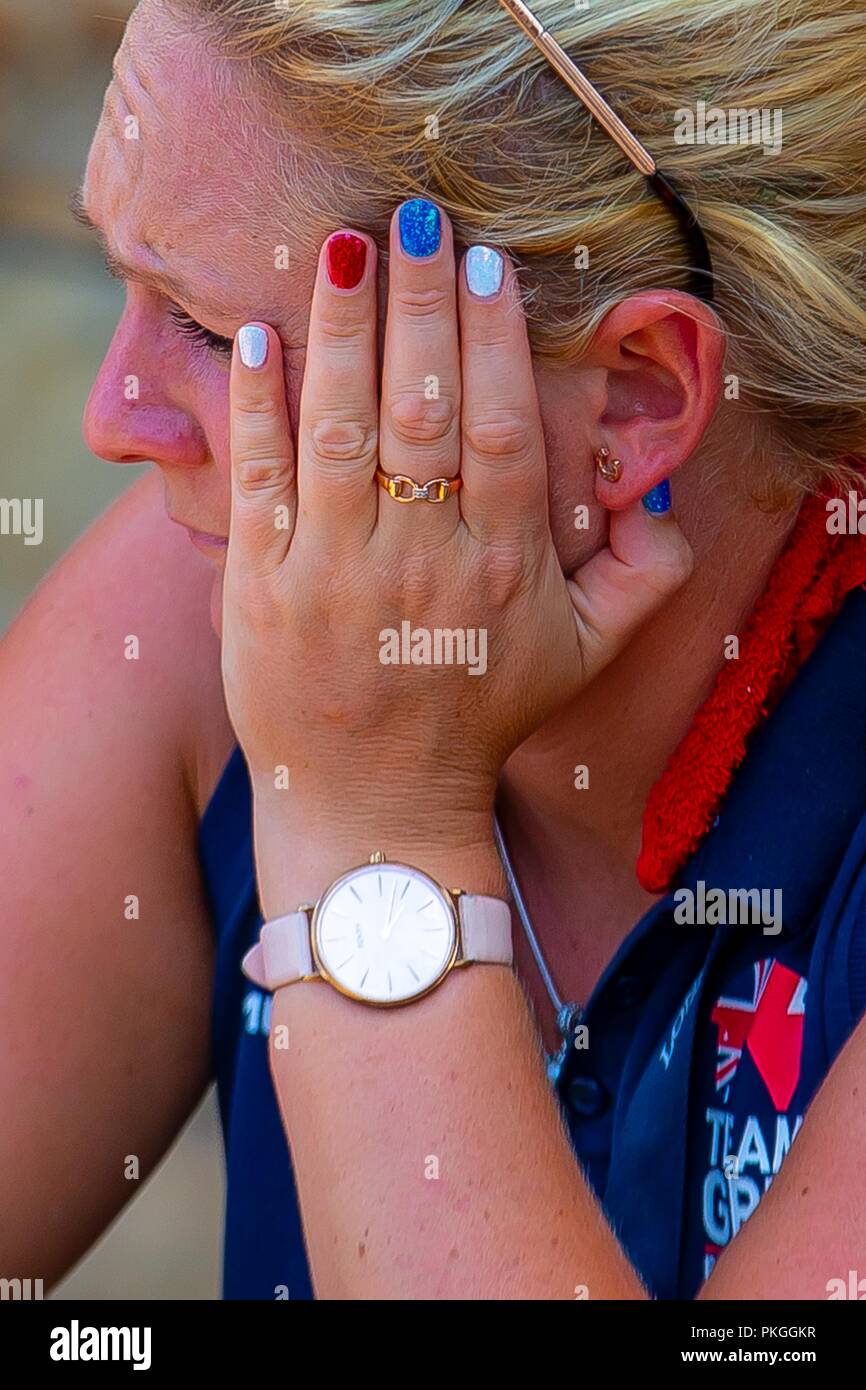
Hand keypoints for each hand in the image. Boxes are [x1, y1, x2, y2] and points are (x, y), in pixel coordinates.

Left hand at [221, 204, 691, 885]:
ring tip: (344, 247)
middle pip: (420, 409)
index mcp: (501, 567)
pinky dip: (258, 407)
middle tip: (415, 219)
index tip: (484, 262)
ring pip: (340, 428)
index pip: (499, 428)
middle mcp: (418, 559)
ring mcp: (333, 571)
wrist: (374, 805)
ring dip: (341, 331)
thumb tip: (653, 492)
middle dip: (418, 305)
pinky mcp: (263, 587)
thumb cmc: (478, 717)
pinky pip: (261, 480)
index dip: (491, 338)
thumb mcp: (585, 659)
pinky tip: (262, 338)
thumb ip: (644, 578)